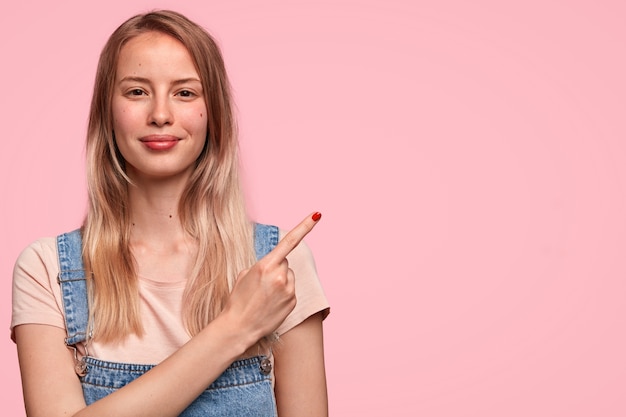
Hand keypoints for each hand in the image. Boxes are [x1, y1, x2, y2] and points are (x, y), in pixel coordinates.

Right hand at [222, 212, 321, 342]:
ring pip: (289, 276)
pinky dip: (283, 294)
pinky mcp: (293, 301)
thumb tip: (277, 264)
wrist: (239, 327)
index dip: (305, 226)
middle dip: (277, 268)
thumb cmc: (238, 299)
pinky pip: (291, 290)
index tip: (317, 215)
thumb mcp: (246, 274)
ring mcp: (288, 289)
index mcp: (266, 265)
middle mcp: (280, 276)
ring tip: (265, 295)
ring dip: (281, 281)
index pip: (289, 241)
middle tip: (261, 283)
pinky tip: (271, 303)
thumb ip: (264, 265)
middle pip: (285, 262)